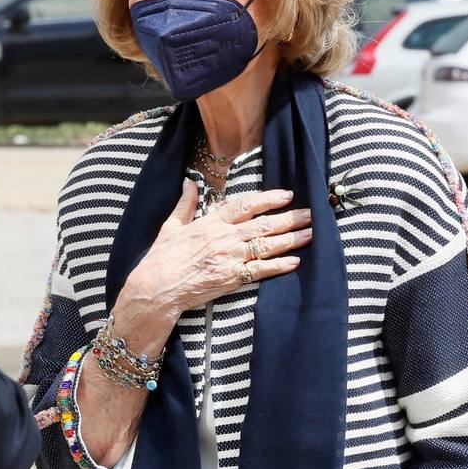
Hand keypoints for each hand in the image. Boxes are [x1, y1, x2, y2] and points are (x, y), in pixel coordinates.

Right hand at [116, 181, 312, 330]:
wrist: (157, 287)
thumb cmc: (162, 258)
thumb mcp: (171, 226)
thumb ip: (185, 204)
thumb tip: (188, 182)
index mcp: (210, 223)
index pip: (244, 206)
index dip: (268, 199)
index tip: (286, 195)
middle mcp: (223, 238)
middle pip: (263, 225)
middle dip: (289, 218)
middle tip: (310, 214)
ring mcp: (229, 258)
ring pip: (266, 246)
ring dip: (290, 240)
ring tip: (310, 234)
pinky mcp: (231, 278)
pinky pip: (260, 271)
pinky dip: (278, 266)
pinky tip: (295, 262)